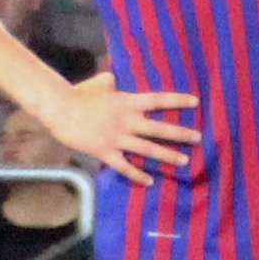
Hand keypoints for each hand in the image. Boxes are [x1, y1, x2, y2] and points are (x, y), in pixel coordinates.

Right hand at [52, 71, 200, 185]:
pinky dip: (138, 175)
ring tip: (184, 161)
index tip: (195, 101)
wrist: (60, 109)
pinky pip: (125, 167)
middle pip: (159, 128)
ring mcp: (117, 138)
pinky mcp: (105, 152)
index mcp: (127, 102)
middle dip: (180, 134)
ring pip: (148, 149)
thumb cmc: (79, 94)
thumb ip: (111, 82)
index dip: (177, 100)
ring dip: (167, 155)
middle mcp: (127, 121)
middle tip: (198, 138)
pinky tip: (150, 181)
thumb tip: (114, 79)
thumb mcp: (99, 83)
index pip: (158, 100)